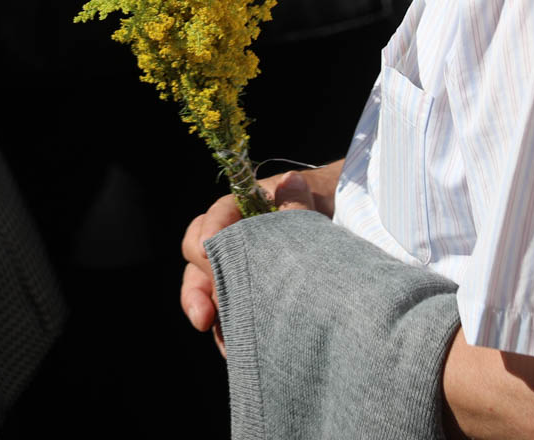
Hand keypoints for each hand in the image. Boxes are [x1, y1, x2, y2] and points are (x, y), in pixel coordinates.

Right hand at [179, 164, 337, 348]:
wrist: (335, 242)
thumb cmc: (318, 217)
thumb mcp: (311, 209)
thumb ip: (297, 203)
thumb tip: (291, 182)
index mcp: (242, 209)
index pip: (219, 215)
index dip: (212, 228)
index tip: (209, 245)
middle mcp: (228, 240)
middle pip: (198, 254)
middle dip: (199, 279)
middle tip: (205, 306)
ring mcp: (231, 271)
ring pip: (203, 288)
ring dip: (204, 309)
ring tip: (215, 332)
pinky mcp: (238, 299)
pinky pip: (221, 315)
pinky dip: (224, 332)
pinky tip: (233, 350)